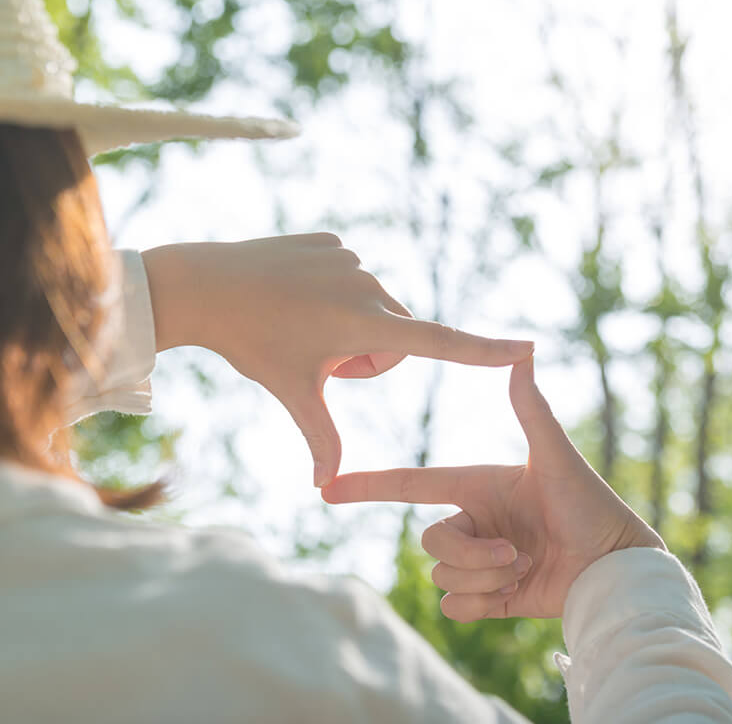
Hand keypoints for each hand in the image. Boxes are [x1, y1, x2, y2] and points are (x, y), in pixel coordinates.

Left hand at [141, 234, 533, 486]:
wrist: (204, 284)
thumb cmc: (252, 344)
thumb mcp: (293, 392)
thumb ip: (322, 438)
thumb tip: (325, 489)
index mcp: (365, 324)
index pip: (439, 343)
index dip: (485, 351)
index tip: (527, 348)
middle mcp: (368, 285)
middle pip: (397, 337)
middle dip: (369, 356)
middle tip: (321, 357)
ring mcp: (351, 258)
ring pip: (375, 307)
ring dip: (350, 324)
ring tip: (302, 323)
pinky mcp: (334, 242)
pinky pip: (352, 278)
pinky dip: (332, 294)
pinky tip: (296, 295)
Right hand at [321, 357, 664, 620]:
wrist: (616, 568)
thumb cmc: (592, 504)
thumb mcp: (558, 457)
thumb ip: (533, 409)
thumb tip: (525, 353)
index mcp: (478, 487)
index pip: (411, 485)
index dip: (369, 486)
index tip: (327, 488)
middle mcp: (474, 523)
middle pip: (431, 541)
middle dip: (471, 554)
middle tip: (517, 553)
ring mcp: (480, 562)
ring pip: (444, 576)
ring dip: (486, 577)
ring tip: (526, 566)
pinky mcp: (491, 598)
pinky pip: (455, 607)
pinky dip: (481, 604)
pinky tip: (514, 592)